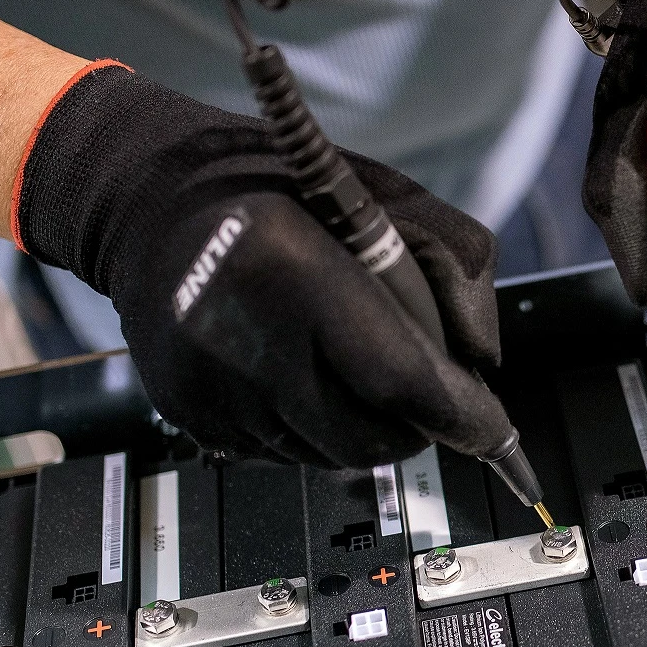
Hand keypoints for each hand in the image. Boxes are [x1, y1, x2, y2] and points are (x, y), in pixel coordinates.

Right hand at [13, 65, 509, 465]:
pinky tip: (299, 370)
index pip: (396, 377)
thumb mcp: (387, 196)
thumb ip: (457, 267)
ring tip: (345, 360)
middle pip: (367, 436)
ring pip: (329, 455)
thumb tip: (480, 365)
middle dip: (412, 424)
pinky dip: (311, 428)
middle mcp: (240, 333)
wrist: (153, 202)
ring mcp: (208, 384)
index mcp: (289, 264)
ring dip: (361, 427)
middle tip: (418, 386)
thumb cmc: (280, 191)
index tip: (493, 430)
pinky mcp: (188, 414)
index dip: (456, 413)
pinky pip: (283, 454)